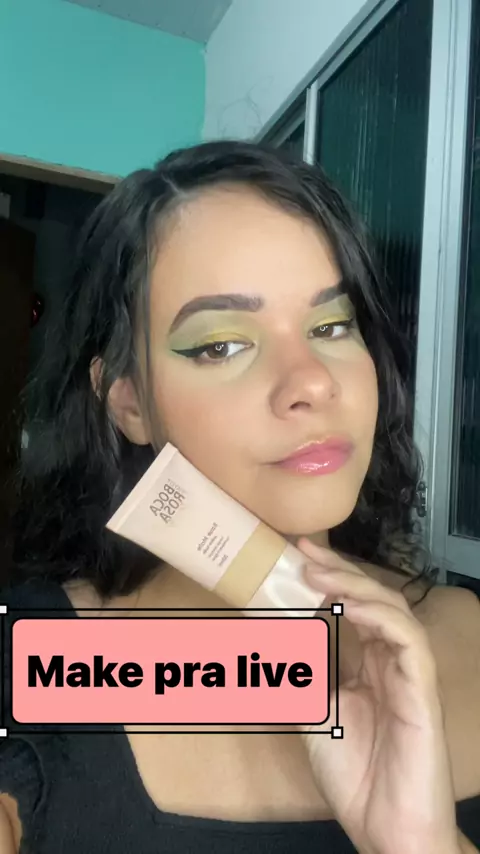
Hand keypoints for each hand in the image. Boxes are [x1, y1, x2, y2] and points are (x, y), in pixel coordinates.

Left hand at [296, 538, 459, 853]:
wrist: (386, 827)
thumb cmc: (355, 776)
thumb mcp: (314, 718)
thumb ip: (301, 680)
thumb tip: (270, 643)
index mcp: (370, 666)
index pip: (353, 608)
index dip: (330, 579)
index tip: (296, 556)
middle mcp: (392, 662)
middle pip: (373, 599)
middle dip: (339, 570)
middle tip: (304, 552)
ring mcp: (409, 673)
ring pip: (393, 609)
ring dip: (356, 586)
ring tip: (319, 574)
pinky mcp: (422, 690)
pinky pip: (408, 640)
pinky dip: (379, 616)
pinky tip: (349, 607)